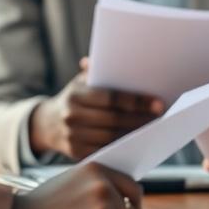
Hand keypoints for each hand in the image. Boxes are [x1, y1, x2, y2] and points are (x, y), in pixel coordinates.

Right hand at [29, 58, 164, 159]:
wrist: (46, 124)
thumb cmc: (75, 97)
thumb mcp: (82, 81)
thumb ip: (98, 71)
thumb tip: (121, 55)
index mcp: (76, 94)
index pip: (111, 98)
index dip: (137, 101)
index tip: (158, 103)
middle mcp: (72, 116)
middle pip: (115, 119)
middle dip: (141, 118)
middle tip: (162, 117)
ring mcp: (73, 137)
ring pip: (112, 137)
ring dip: (136, 134)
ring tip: (155, 129)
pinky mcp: (76, 153)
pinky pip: (105, 151)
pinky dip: (123, 147)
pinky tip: (138, 141)